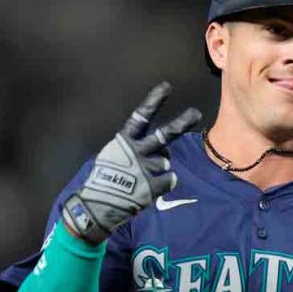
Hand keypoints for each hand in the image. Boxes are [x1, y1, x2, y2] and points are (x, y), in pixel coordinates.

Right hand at [62, 82, 201, 243]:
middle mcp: (137, 151)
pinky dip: (164, 183)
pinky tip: (149, 188)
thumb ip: (135, 148)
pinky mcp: (153, 186)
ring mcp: (146, 169)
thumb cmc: (105, 179)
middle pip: (165, 135)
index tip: (167, 86)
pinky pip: (170, 180)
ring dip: (159, 167)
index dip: (154, 101)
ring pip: (166, 161)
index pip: (141, 117)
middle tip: (196, 113)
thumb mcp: (114, 155)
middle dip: (181, 123)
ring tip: (142, 177)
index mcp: (125, 141)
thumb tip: (163, 150)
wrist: (96, 205)